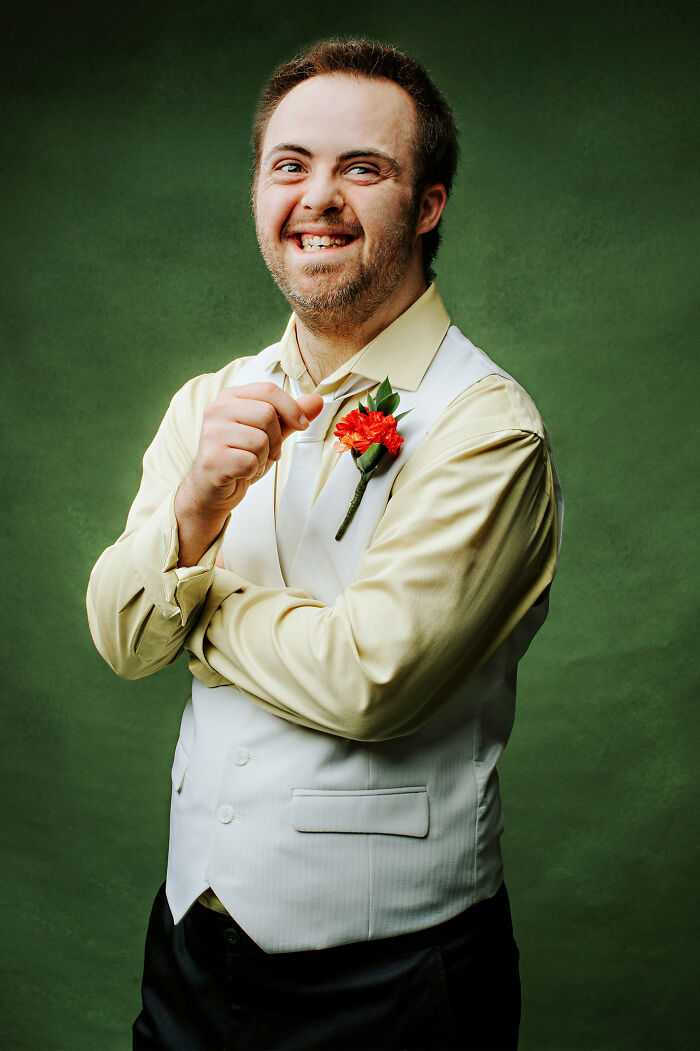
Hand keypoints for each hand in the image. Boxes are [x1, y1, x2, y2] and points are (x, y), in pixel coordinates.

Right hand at [175, 383, 322, 565]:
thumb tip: (317, 401)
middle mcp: (216, 410)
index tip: (302, 423)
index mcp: (230, 397)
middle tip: (266, 451)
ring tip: (251, 460)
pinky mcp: (212, 459)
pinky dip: (253, 471)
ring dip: (265, 457)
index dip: (292, 408)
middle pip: (267, 414)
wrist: (211, 488)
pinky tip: (241, 471)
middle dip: (276, 438)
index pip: (269, 390)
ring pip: (261, 440)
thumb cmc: (239, 456)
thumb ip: (290, 416)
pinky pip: (251, 462)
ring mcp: (212, 434)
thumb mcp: (268, 432)